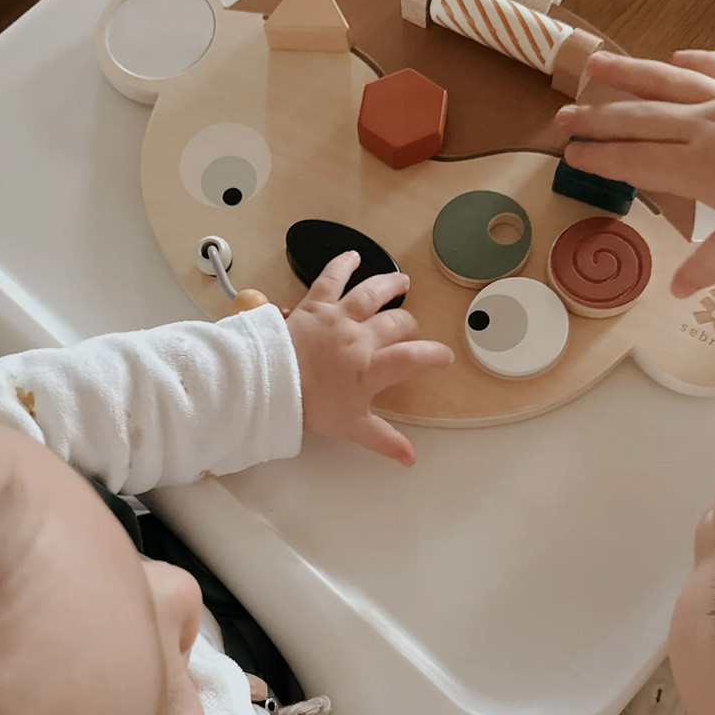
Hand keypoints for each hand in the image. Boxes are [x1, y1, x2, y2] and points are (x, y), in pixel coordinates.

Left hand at [285, 251, 453, 466]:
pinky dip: (342, 264)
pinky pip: (331, 278)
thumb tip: (411, 459)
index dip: (433, 355)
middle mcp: (361, 337)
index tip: (444, 356)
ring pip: (372, 293)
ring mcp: (338, 317)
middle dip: (408, 324)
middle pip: (396, 323)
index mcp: (372, 368)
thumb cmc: (310, 406)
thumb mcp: (351, 427)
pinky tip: (353, 255)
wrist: (270, 383)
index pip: (414, 358)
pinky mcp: (315, 305)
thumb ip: (384, 439)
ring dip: (390, 285)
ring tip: (403, 281)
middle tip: (410, 328)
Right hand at [554, 50, 714, 298]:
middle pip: (638, 118)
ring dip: (628, 73)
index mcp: (697, 167)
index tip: (570, 152)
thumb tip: (678, 290)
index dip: (597, 156)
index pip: (633, 160)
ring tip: (597, 64)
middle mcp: (704, 127)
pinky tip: (674, 54)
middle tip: (562, 116)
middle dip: (595, 117)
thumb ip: (711, 261)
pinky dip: (692, 59)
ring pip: (667, 81)